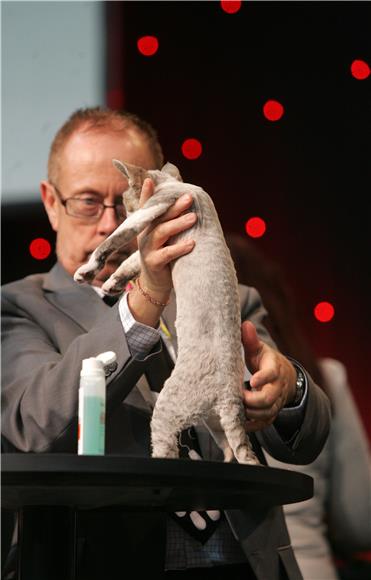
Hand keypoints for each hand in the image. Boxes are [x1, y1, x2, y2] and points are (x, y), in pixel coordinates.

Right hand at [137, 178, 195, 297]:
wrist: (156, 284)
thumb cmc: (165, 255)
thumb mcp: (165, 237)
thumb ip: (171, 221)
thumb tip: (188, 202)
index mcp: (147, 226)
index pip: (147, 207)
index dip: (147, 194)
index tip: (150, 180)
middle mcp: (145, 235)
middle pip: (159, 217)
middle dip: (174, 206)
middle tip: (190, 198)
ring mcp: (147, 249)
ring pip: (162, 233)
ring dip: (178, 224)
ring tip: (194, 218)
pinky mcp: (153, 263)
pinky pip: (167, 253)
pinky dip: (180, 248)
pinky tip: (192, 243)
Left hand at [241, 320, 296, 431]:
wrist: (284, 377)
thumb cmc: (266, 361)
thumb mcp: (259, 349)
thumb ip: (250, 339)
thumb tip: (245, 324)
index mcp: (274, 368)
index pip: (272, 374)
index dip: (263, 378)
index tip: (251, 381)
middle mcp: (277, 387)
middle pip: (269, 398)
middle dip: (252, 400)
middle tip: (237, 396)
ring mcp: (276, 401)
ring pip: (266, 412)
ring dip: (250, 413)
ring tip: (235, 408)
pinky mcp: (271, 413)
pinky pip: (264, 423)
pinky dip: (252, 425)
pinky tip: (239, 422)